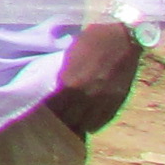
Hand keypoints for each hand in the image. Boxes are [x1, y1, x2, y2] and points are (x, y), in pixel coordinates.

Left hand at [45, 22, 144, 138]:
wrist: (123, 39)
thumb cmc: (92, 42)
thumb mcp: (70, 57)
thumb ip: (63, 76)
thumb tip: (57, 90)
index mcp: (69, 83)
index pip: (53, 107)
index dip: (46, 112)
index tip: (41, 115)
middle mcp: (86, 96)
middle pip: (68, 119)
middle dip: (60, 122)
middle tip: (54, 123)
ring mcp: (103, 101)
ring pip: (85, 124)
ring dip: (76, 125)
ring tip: (69, 125)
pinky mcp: (117, 102)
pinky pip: (102, 120)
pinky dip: (92, 124)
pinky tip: (86, 124)